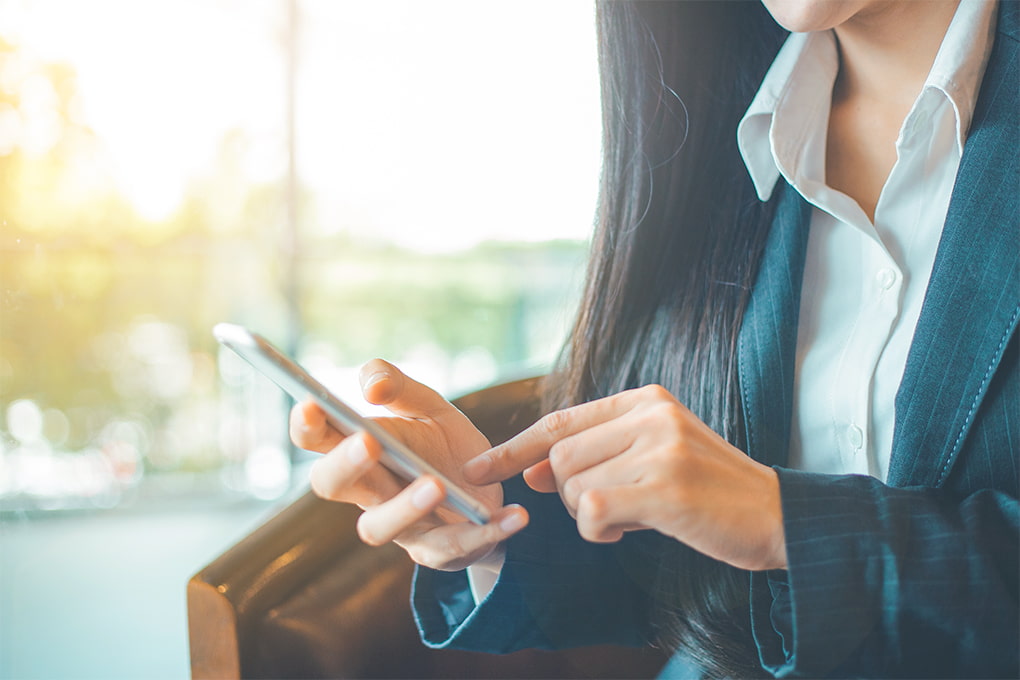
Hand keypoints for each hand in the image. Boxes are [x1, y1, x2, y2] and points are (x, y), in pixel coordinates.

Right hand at [291, 359, 528, 571]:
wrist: (490, 491)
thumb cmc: (444, 446)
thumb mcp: (428, 407)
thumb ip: (399, 387)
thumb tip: (372, 386)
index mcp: (360, 450)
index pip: (316, 440)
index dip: (306, 426)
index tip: (312, 406)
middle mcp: (369, 492)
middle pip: (333, 486)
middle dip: (345, 465)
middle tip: (368, 442)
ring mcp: (400, 527)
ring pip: (380, 528)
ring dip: (405, 507)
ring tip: (436, 485)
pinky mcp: (439, 551)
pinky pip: (454, 548)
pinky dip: (485, 533)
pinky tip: (515, 515)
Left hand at [462, 384, 785, 570]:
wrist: (778, 515)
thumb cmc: (710, 493)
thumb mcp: (651, 460)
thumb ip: (596, 457)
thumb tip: (527, 469)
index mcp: (645, 400)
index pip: (560, 421)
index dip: (513, 447)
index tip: (478, 470)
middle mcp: (650, 414)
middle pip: (558, 456)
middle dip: (564, 494)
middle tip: (603, 510)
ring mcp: (659, 447)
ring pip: (571, 483)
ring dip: (586, 514)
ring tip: (627, 519)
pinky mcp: (665, 485)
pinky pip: (592, 508)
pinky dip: (596, 529)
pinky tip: (625, 531)